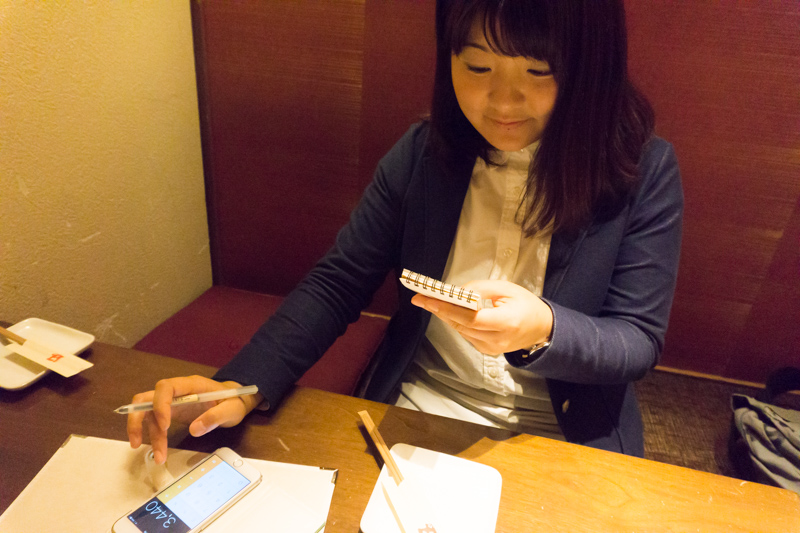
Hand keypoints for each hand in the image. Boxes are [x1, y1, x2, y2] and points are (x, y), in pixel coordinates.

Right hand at [126, 375, 262, 463]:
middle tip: (137, 442)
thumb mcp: (231, 410)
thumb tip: (194, 429)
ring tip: (159, 458)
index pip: (165, 387)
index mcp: (191, 385)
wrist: (235, 401)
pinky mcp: (170, 412)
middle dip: (137, 420)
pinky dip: (153, 436)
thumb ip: (215, 417)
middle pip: (146, 398)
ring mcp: (171, 401)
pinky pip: (154, 422)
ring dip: (149, 436)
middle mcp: (177, 390)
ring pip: (148, 414)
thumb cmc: (233, 401)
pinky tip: (158, 451)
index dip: (160, 405)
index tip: (165, 426)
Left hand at [411, 279, 552, 355]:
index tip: (429, 299)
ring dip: (445, 315)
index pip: (471, 317)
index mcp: (506, 322)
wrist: (542, 329)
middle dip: (440, 310)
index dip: (448, 309)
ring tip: (429, 301)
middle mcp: (497, 340)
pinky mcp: (487, 351)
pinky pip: (466, 334)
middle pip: (462, 325)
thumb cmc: (526, 304)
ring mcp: (491, 349)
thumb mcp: (507, 289)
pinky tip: (446, 310)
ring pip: (461, 330)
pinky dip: (456, 321)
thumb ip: (482, 289)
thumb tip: (458, 291)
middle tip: (420, 297)